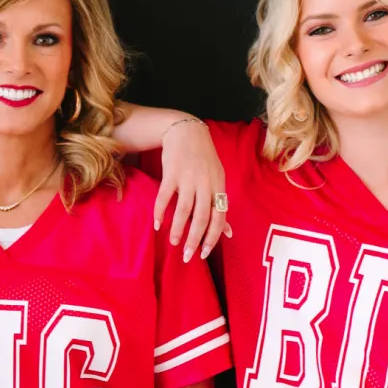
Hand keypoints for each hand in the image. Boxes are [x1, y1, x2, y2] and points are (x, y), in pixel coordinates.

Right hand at [152, 119, 231, 261]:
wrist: (187, 132)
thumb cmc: (204, 160)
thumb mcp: (217, 180)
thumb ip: (220, 206)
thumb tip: (229, 233)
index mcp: (219, 186)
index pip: (219, 217)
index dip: (213, 237)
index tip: (204, 254)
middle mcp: (206, 183)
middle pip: (202, 217)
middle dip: (194, 239)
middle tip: (186, 256)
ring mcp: (188, 178)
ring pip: (183, 209)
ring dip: (178, 229)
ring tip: (173, 243)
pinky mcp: (172, 173)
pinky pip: (165, 197)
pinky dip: (160, 212)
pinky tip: (157, 225)